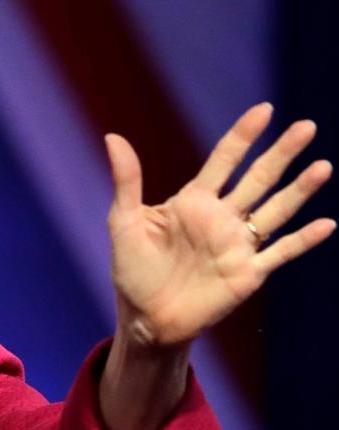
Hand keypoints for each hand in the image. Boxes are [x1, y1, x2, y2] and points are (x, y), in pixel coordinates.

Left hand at [105, 102, 334, 346]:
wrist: (145, 319)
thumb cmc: (132, 270)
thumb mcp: (124, 223)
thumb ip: (126, 181)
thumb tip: (112, 136)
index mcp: (193, 202)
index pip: (224, 160)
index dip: (243, 135)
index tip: (264, 110)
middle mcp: (221, 218)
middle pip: (258, 178)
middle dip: (282, 153)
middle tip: (307, 126)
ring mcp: (237, 244)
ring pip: (276, 210)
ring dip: (299, 190)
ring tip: (323, 166)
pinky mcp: (248, 273)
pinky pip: (281, 253)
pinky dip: (303, 240)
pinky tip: (327, 224)